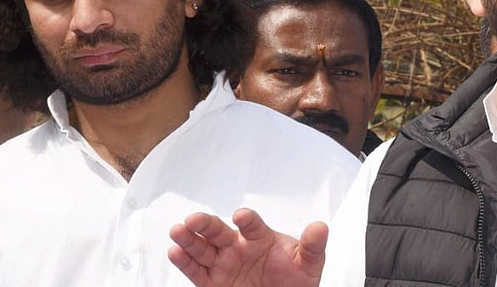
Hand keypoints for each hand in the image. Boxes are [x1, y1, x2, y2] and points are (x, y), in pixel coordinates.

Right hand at [168, 208, 325, 286]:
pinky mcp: (212, 282)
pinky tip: (175, 252)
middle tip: (195, 219)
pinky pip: (196, 272)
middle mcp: (238, 247)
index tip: (242, 216)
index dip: (247, 220)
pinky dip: (184, 262)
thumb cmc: (294, 280)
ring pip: (202, 248)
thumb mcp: (308, 265)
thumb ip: (312, 246)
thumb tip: (321, 227)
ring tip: (178, 231)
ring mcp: (223, 264)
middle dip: (206, 224)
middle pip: (219, 231)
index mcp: (260, 237)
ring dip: (189, 239)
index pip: (252, 225)